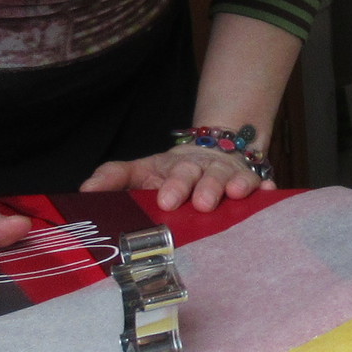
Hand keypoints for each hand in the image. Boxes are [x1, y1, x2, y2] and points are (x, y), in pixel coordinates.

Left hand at [79, 143, 265, 214]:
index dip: (171, 185)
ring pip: (230, 177)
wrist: (215, 148)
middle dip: (201, 187)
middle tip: (200, 203)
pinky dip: (264, 187)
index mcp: (174, 168)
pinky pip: (260, 181)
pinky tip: (268, 192)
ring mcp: (228, 173)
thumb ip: (113, 178)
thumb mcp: (142, 171)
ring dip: (232, 184)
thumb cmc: (173, 173)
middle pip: (202, 174)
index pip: (171, 173)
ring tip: (234, 194)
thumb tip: (83, 192)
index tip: (165, 201)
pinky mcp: (251, 179)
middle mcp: (202, 169)